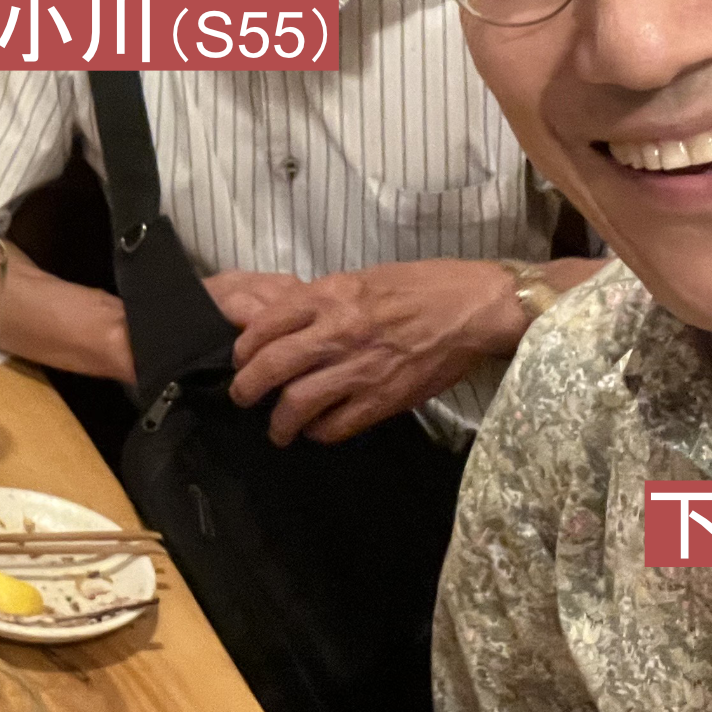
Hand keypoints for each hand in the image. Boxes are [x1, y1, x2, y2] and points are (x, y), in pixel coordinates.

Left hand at [218, 260, 516, 445]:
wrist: (471, 308)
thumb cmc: (419, 286)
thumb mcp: (359, 279)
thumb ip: (321, 302)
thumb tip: (286, 324)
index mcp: (329, 296)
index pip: (265, 325)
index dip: (243, 348)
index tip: (240, 359)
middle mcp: (338, 332)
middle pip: (271, 366)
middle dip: (246, 387)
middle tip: (242, 396)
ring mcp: (360, 368)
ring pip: (297, 403)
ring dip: (279, 422)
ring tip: (277, 429)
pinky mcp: (384, 399)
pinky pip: (337, 425)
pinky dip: (320, 432)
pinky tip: (317, 430)